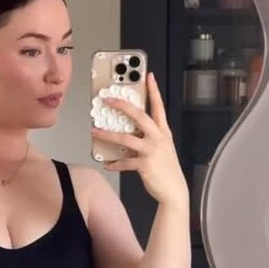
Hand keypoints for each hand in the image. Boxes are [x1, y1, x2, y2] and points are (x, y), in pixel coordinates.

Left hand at [91, 72, 188, 205]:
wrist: (174, 191)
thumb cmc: (166, 170)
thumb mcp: (162, 149)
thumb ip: (148, 138)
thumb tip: (128, 133)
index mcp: (163, 132)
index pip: (158, 107)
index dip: (153, 90)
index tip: (148, 76)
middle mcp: (158, 138)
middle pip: (139, 116)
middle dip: (122, 105)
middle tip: (108, 99)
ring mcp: (152, 150)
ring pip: (125, 138)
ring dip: (107, 134)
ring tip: (94, 131)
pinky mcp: (145, 164)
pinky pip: (124, 161)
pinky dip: (113, 163)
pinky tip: (106, 163)